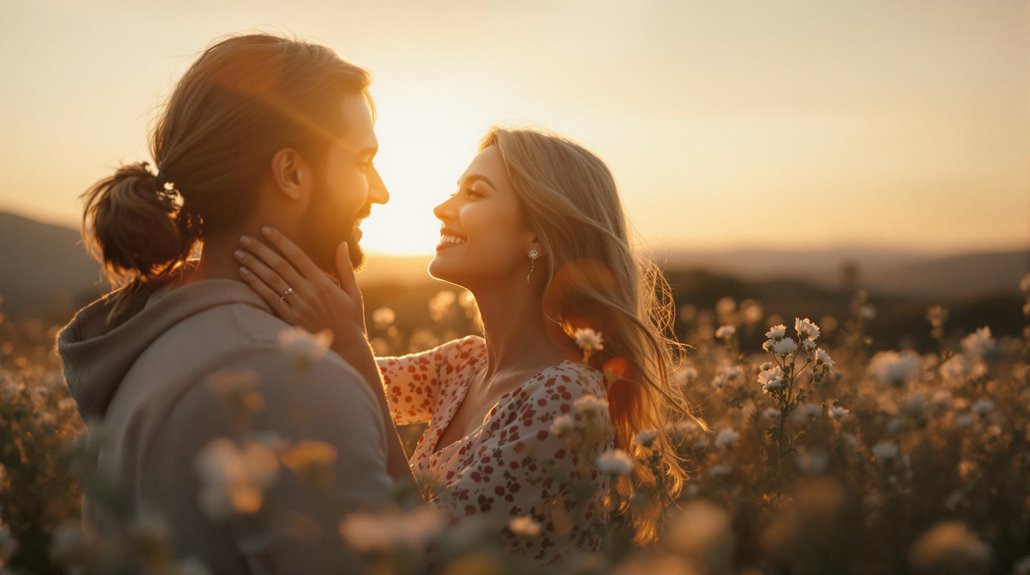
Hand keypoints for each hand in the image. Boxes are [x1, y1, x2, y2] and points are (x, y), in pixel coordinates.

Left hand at [236, 226, 366, 347]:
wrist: (347, 348)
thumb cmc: (350, 319)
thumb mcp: (353, 292)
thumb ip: (345, 267)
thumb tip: (342, 244)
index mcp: (322, 282)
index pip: (297, 255)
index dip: (280, 241)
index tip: (266, 229)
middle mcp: (308, 291)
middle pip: (279, 265)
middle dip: (260, 249)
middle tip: (244, 237)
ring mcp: (297, 305)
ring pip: (271, 279)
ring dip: (253, 264)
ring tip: (239, 253)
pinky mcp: (289, 319)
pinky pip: (268, 298)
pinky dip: (255, 284)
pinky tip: (244, 273)